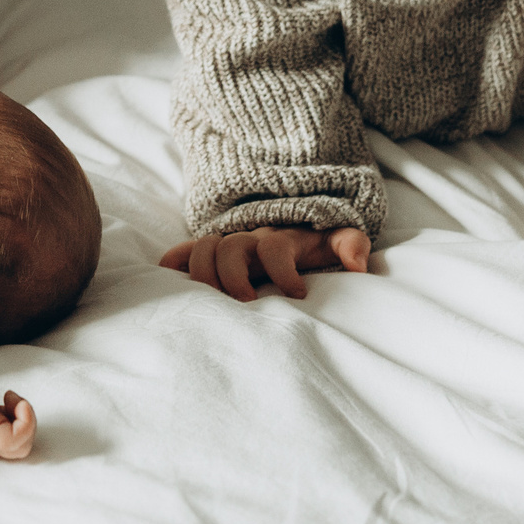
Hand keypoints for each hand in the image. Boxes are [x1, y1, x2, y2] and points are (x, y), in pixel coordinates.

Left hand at [0, 356, 35, 459]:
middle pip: (23, 450)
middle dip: (28, 425)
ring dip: (27, 419)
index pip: (17, 448)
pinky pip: (14, 439)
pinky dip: (24, 419)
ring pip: (22, 447)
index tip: (12, 405)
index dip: (24, 426)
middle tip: (15, 403)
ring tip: (11, 399)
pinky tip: (10, 398)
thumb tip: (12, 413)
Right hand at [159, 225, 371, 300]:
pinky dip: (173, 261)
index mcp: (279, 237)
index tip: (298, 296)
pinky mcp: (210, 251)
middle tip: (246, 304)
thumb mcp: (336, 237)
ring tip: (212, 303)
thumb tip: (357, 265)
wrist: (289, 218)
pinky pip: (185, 250)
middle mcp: (248, 238)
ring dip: (203, 274)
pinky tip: (165, 278)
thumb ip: (350, 244)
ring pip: (204, 248)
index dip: (283, 271)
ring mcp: (226, 243)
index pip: (275, 247)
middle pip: (229, 247)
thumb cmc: (312, 238)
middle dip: (233, 277)